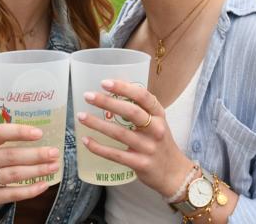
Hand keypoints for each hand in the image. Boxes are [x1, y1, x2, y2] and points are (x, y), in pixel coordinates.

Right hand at [0, 124, 58, 214]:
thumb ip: (8, 141)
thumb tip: (41, 136)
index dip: (20, 132)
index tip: (39, 133)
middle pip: (11, 155)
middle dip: (36, 154)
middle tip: (54, 152)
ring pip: (15, 174)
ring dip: (37, 170)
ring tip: (54, 166)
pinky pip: (14, 193)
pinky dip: (31, 190)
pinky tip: (44, 185)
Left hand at [77, 79, 194, 196]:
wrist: (174, 173)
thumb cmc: (160, 143)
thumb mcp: (157, 122)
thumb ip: (140, 109)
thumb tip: (114, 91)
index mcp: (159, 115)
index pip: (143, 96)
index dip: (123, 88)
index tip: (105, 83)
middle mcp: (156, 129)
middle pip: (130, 112)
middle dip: (107, 102)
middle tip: (88, 96)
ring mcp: (148, 147)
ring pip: (119, 133)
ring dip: (97, 124)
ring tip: (81, 116)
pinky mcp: (140, 164)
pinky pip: (115, 154)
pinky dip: (99, 147)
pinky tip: (86, 140)